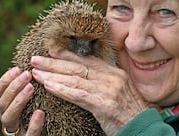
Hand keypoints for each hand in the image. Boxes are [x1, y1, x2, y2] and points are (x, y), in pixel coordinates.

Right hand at [0, 67, 44, 135]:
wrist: (49, 131)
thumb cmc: (41, 110)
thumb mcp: (33, 96)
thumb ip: (29, 83)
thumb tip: (37, 60)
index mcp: (6, 106)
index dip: (5, 80)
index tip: (18, 68)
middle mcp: (8, 118)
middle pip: (2, 103)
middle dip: (13, 87)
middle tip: (28, 75)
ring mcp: (16, 129)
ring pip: (9, 117)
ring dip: (18, 100)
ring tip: (30, 88)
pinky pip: (29, 134)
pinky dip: (34, 124)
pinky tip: (40, 112)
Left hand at [31, 50, 148, 134]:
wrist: (144, 127)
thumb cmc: (130, 111)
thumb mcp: (120, 91)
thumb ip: (104, 80)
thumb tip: (86, 75)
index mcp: (115, 72)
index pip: (87, 60)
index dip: (68, 55)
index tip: (51, 51)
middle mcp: (112, 77)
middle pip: (78, 67)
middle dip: (54, 63)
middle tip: (35, 59)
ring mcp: (109, 89)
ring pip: (75, 79)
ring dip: (53, 75)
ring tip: (36, 73)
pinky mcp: (104, 104)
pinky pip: (79, 95)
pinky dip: (62, 90)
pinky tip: (48, 86)